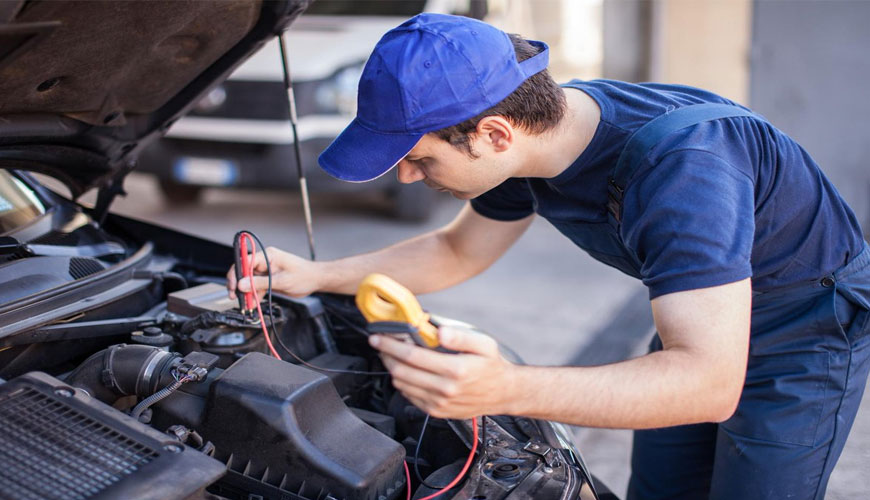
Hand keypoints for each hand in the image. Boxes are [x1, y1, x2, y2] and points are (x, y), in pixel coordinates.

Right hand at [226, 246, 321, 299]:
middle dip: (238, 284)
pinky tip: (252, 303)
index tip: (234, 286)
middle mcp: (264, 261)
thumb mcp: (282, 281)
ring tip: (245, 304)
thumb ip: (261, 283)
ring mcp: (266, 271)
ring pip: (249, 281)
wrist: (315, 280)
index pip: (245, 261)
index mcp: (267, 255)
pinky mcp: (268, 279)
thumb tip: (242, 284)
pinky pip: (256, 287)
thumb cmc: (304, 275)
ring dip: (246, 292)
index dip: (236, 273)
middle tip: (235, 296)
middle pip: (244, 271)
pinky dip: (254, 295)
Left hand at [369, 326, 517, 418]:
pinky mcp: (436, 412)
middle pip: (401, 371)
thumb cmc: (492, 365)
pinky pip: (409, 396)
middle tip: (380, 343)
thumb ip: (460, 336)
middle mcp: (445, 389)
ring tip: (391, 355)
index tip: (377, 337)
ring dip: (392, 368)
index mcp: (455, 369)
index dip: (390, 345)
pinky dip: (402, 382)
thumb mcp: (484, 344)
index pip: (412, 355)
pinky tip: (406, 371)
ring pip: (402, 385)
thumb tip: (439, 331)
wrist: (503, 394)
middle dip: (386, 355)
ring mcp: (439, 403)